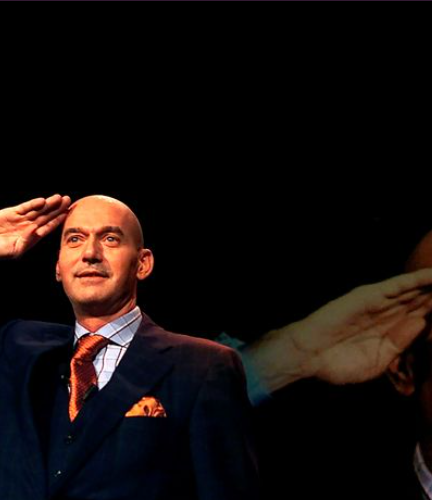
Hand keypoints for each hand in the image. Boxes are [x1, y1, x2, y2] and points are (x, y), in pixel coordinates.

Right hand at [0, 194, 70, 259]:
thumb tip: (35, 229)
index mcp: (32, 238)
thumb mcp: (14, 250)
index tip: (67, 214)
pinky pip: (25, 207)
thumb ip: (26, 241)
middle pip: (46, 216)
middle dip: (57, 209)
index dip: (57, 220)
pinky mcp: (11, 213)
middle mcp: (28, 227)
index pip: (47, 228)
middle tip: (68, 200)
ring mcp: (20, 219)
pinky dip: (33, 204)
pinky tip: (42, 200)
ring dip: (48, 204)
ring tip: (59, 197)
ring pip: (37, 210)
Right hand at [243, 269, 431, 395]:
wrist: (311, 356)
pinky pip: (397, 286)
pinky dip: (416, 280)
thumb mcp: (380, 359)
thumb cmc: (340, 362)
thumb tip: (422, 322)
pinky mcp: (369, 295)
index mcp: (389, 330)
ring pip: (413, 291)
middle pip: (420, 301)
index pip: (420, 318)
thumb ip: (401, 341)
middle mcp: (386, 313)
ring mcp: (378, 302)